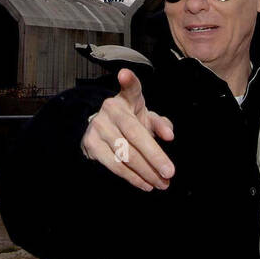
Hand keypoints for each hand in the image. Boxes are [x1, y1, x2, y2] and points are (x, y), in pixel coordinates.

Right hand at [80, 68, 174, 190]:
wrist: (103, 130)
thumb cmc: (132, 122)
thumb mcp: (147, 118)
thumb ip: (161, 124)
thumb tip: (169, 135)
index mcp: (127, 98)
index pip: (130, 88)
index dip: (128, 81)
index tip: (124, 74)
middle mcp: (110, 109)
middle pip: (134, 133)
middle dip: (154, 155)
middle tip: (169, 172)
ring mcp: (98, 126)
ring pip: (125, 153)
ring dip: (145, 172)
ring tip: (160, 184)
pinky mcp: (90, 144)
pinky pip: (114, 164)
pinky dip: (131, 177)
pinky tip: (145, 184)